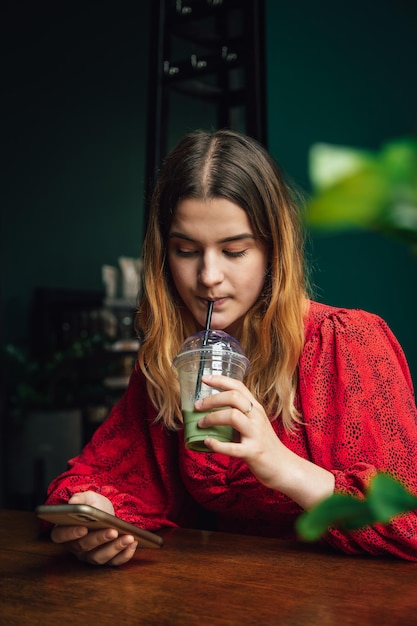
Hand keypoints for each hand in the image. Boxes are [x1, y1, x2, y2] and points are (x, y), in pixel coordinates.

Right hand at [50, 491, 137, 565]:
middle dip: (100, 539)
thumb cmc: (95, 506)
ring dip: (115, 548)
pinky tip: (133, 543)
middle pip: (84, 547)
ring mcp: (89, 556)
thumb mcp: (89, 498)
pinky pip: (114, 562)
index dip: (70, 534)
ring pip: (99, 557)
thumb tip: (73, 502)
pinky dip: (125, 555)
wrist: (109, 514)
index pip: (60, 536)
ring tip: (128, 537)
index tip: (83, 528)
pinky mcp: (105, 561)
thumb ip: (80, 498)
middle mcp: (75, 547)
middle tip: (113, 531)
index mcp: (65, 530)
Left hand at [194, 374, 285, 488]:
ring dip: (212, 418)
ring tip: (200, 423)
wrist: (283, 467)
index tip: (204, 378)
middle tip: (198, 406)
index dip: (220, 380)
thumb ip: (239, 415)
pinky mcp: (253, 452)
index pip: (239, 387)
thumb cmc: (264, 444)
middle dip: (212, 399)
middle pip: (234, 397)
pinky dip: (217, 444)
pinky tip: (207, 442)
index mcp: (256, 409)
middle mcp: (257, 418)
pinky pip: (232, 447)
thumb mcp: (254, 424)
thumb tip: (211, 410)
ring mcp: (256, 434)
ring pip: (233, 416)